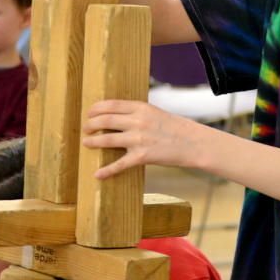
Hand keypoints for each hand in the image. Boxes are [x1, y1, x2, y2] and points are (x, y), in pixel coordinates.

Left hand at [82, 99, 208, 178]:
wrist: (193, 143)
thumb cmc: (175, 128)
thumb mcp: (155, 113)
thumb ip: (137, 113)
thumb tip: (117, 116)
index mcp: (141, 108)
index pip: (111, 105)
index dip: (96, 109)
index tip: (90, 113)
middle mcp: (138, 121)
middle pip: (105, 120)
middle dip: (91, 125)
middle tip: (86, 129)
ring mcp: (139, 139)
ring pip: (107, 140)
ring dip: (93, 142)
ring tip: (86, 143)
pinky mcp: (143, 156)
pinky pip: (119, 164)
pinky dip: (107, 170)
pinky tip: (98, 174)